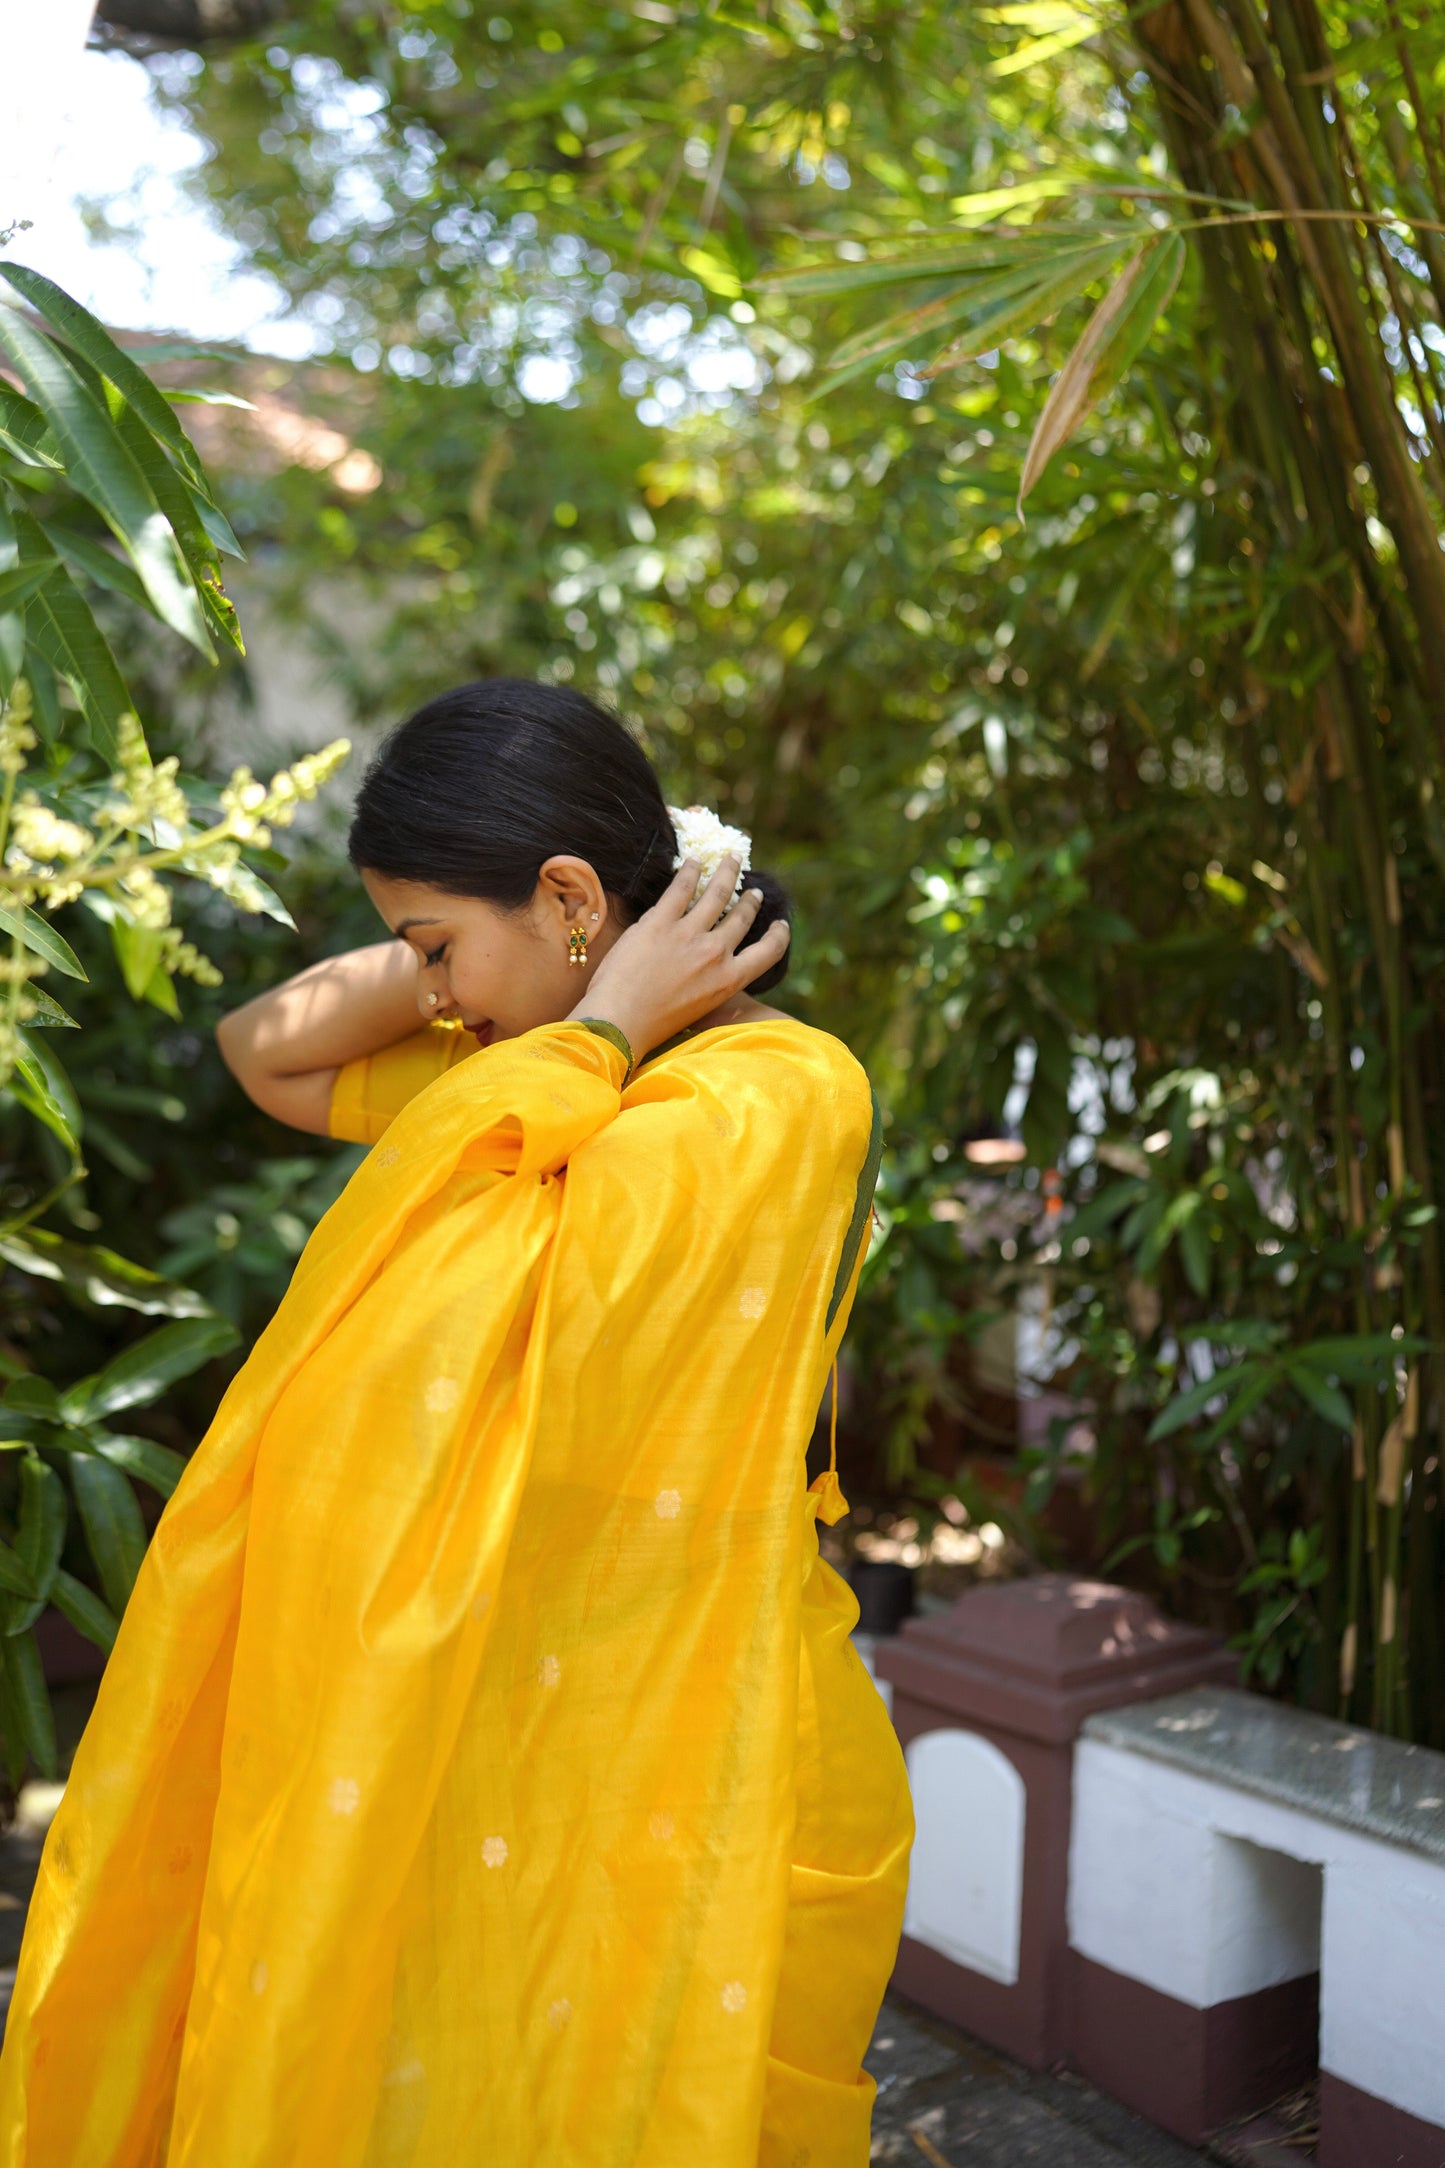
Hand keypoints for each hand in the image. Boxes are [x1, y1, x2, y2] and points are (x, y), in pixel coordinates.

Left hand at [567, 854, 789, 1058]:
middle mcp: (715, 954)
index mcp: (728, 980)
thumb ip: (716, 987)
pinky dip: (689, 871)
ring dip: (727, 873)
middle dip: (750, 900)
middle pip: (741, 917)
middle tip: (753, 890)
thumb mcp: (701, 1010)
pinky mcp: (659, 922)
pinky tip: (693, 861)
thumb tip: (723, 976)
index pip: (769, 952)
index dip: (779, 936)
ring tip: (732, 860)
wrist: (620, 1022)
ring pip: (717, 894)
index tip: (781, 924)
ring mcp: (688, 934)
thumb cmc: (655, 1025)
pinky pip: (680, 889)